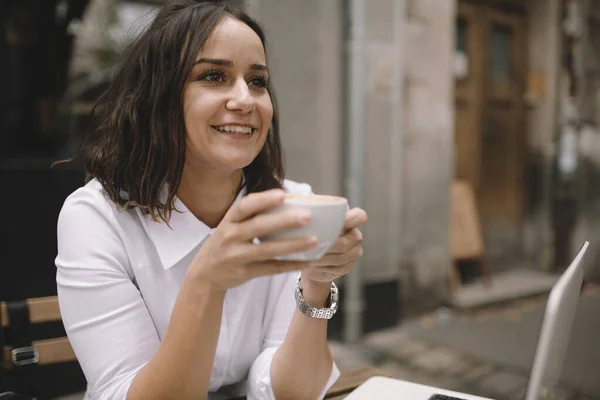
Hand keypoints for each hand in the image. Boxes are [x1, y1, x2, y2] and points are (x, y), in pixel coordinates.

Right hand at [188, 189, 317, 291]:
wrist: (205, 274)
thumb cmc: (226, 243)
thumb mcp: (230, 225)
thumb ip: (252, 215)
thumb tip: (289, 199)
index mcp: (229, 220)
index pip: (245, 206)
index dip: (263, 200)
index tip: (283, 195)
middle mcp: (230, 236)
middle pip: (258, 227)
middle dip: (283, 221)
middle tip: (307, 216)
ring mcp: (237, 256)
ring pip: (267, 250)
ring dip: (292, 245)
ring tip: (314, 240)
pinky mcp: (245, 273)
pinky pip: (271, 269)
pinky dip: (291, 265)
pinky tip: (308, 262)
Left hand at [301, 207, 367, 285]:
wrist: (311, 260)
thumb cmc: (310, 235)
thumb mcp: (310, 223)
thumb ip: (313, 215)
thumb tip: (302, 209)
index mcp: (349, 221)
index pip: (360, 216)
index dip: (352, 219)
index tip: (337, 223)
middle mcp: (355, 235)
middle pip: (346, 241)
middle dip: (328, 246)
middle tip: (313, 246)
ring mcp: (355, 252)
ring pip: (341, 257)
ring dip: (324, 258)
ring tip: (309, 257)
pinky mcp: (349, 266)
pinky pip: (339, 267)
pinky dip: (324, 267)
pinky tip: (313, 264)